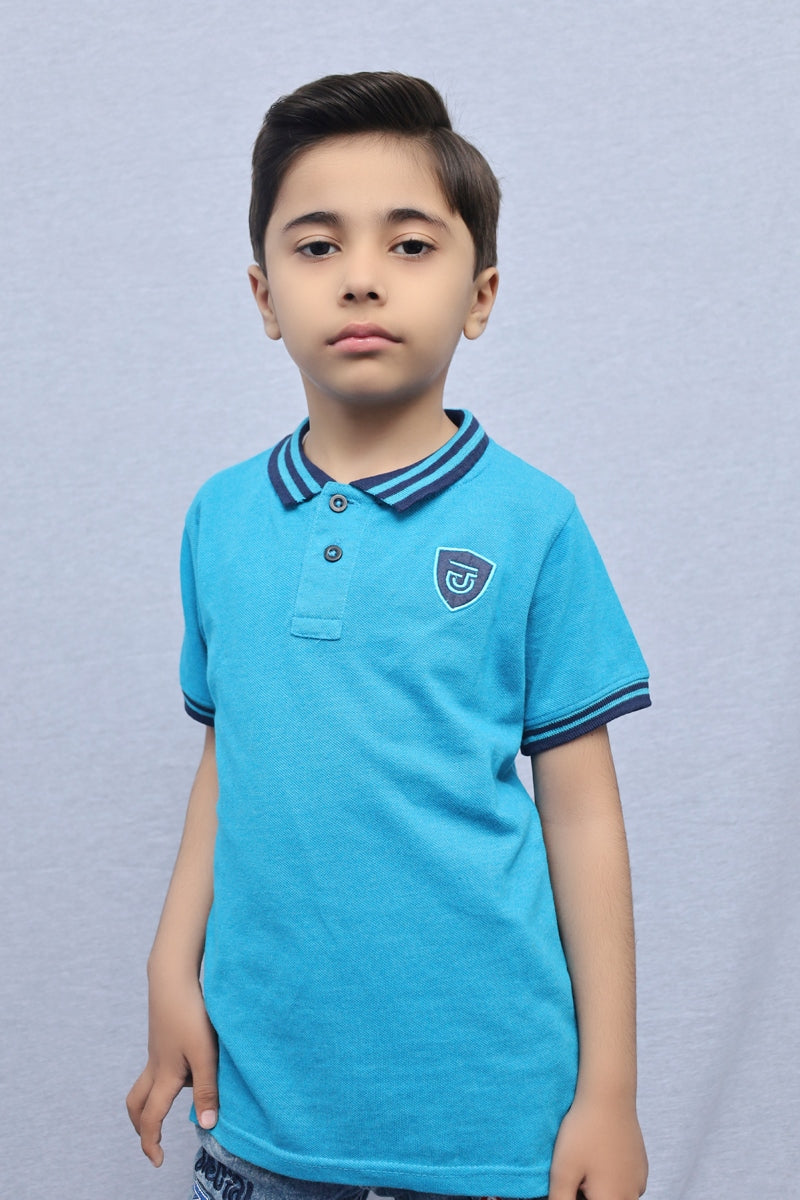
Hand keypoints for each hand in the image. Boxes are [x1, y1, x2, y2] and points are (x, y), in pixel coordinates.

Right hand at [126, 972, 218, 1166]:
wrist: (173, 977)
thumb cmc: (190, 1015)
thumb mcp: (205, 1054)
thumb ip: (207, 1088)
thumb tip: (207, 1125)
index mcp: (164, 1075)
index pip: (151, 1118)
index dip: (151, 1142)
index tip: (158, 1161)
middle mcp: (156, 1065)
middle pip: (136, 1102)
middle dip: (141, 1124)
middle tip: (153, 1138)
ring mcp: (158, 1049)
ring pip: (148, 1083)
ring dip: (155, 1099)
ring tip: (186, 1100)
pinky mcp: (163, 1036)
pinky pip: (160, 1065)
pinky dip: (169, 1077)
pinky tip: (195, 1065)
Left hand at [547, 1093, 647, 1199]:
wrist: (609, 1094)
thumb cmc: (584, 1132)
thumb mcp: (562, 1171)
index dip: (575, 1195)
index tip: (570, 1181)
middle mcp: (632, 1196)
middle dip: (587, 1193)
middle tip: (575, 1173)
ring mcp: (639, 1181)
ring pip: (615, 1195)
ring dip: (599, 1189)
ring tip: (584, 1162)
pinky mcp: (641, 1166)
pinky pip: (624, 1183)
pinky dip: (610, 1178)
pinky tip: (597, 1156)